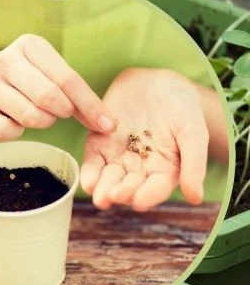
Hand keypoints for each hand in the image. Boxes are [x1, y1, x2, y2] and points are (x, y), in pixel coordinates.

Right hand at [0, 34, 116, 139]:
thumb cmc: (25, 81)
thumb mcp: (49, 74)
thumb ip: (75, 94)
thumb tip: (107, 123)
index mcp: (30, 45)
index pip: (67, 78)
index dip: (90, 105)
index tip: (107, 125)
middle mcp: (5, 59)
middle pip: (48, 96)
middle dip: (62, 113)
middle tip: (61, 115)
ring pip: (28, 116)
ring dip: (41, 123)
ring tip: (38, 116)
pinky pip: (5, 131)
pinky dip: (16, 133)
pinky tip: (14, 123)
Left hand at [81, 68, 208, 211]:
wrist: (155, 82)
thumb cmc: (181, 107)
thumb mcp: (193, 132)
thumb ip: (194, 163)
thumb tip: (196, 198)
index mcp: (165, 171)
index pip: (156, 188)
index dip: (148, 196)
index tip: (139, 202)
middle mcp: (140, 170)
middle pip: (129, 187)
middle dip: (121, 193)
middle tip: (114, 195)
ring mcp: (117, 159)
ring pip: (108, 180)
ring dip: (103, 189)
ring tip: (99, 196)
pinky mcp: (99, 146)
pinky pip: (92, 163)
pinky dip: (89, 174)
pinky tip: (88, 183)